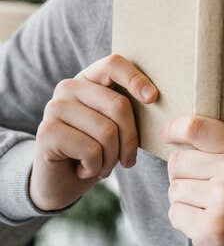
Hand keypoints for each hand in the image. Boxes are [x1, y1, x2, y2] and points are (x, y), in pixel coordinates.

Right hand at [30, 54, 157, 210]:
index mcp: (89, 78)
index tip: (153, 98)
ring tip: (103, 166)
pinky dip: (96, 168)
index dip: (135, 78)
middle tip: (127, 159)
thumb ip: (127, 109)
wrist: (61, 182)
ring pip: (107, 131)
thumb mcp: (115, 125)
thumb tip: (155, 97)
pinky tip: (84, 170)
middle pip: (118, 105)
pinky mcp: (47, 131)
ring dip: (112, 159)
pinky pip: (91, 150)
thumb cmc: (95, 150)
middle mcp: (69, 86)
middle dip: (130, 140)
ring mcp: (55, 107)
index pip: (114, 64)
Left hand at [162, 115, 223, 245]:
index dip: (174, 128)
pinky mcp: (212, 228)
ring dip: (182, 199)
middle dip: (181, 175)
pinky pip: (175, 213)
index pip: (196, 128)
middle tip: (201, 186)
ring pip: (174, 188)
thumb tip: (172, 130)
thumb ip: (216, 143)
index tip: (167, 134)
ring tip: (205, 205)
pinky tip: (203, 220)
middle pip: (177, 161)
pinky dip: (183, 219)